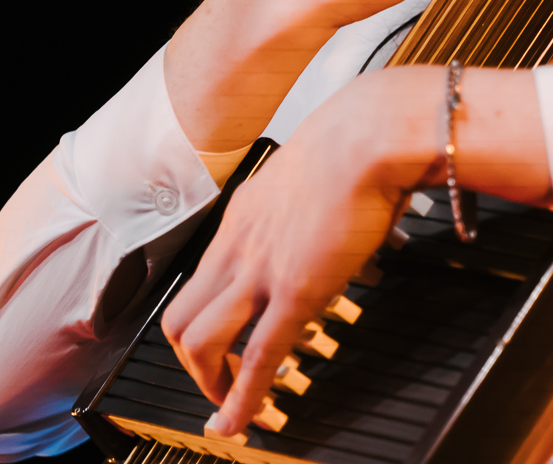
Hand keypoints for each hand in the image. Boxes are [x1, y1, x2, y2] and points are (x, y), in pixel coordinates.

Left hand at [159, 66, 552, 438]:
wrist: (373, 131)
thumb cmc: (361, 139)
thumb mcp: (317, 169)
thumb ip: (313, 201)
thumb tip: (334, 217)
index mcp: (245, 214)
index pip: (202, 278)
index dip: (205, 318)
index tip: (220, 340)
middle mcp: (238, 244)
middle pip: (180, 317)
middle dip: (191, 362)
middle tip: (214, 383)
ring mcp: (260, 269)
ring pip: (199, 341)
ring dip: (209, 382)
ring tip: (227, 409)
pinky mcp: (294, 291)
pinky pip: (258, 356)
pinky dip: (244, 397)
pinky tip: (243, 420)